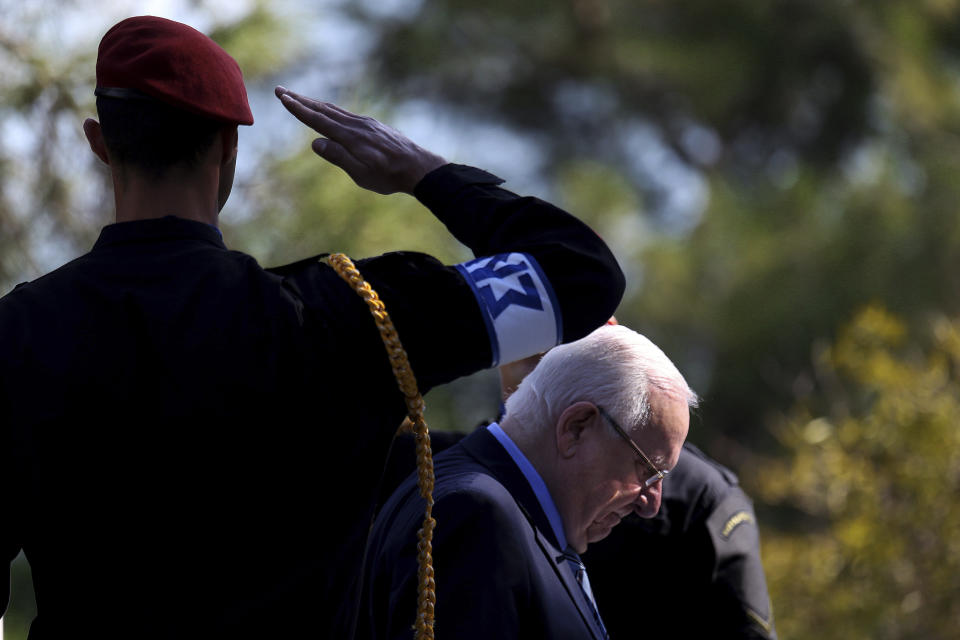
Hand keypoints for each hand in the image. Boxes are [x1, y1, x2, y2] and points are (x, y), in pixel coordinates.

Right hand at [275, 86, 447, 194]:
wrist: (419, 167)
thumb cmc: (389, 176)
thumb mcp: (361, 173)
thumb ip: (338, 157)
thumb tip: (315, 142)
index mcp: (350, 137)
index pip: (318, 120)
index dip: (299, 109)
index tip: (282, 98)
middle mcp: (357, 125)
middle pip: (324, 109)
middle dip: (301, 100)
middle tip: (281, 90)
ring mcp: (366, 123)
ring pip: (335, 110)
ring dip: (315, 103)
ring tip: (299, 97)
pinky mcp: (374, 126)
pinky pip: (347, 114)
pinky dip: (331, 110)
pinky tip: (329, 112)